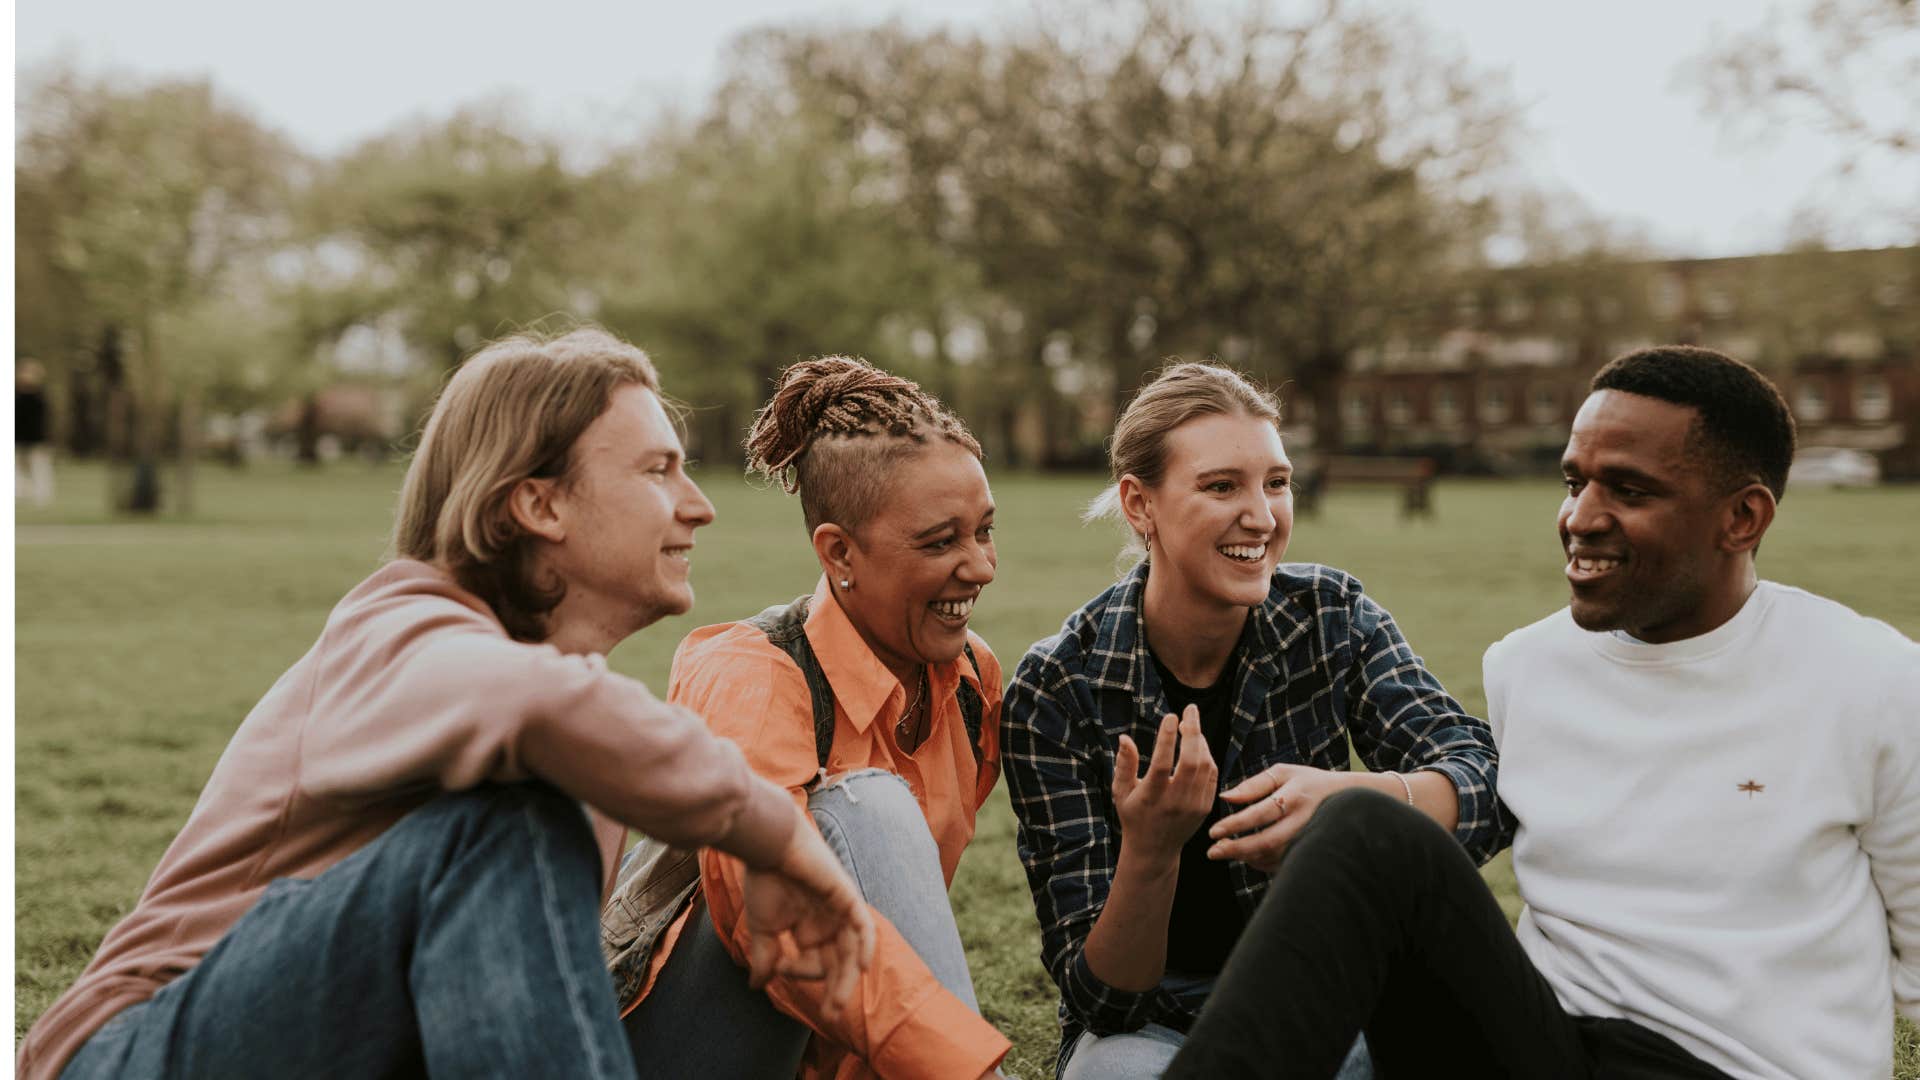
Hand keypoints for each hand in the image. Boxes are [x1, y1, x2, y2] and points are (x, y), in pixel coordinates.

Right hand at [740, 813, 876, 1021]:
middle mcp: (828, 922)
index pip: (814, 963)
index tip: (778, 968)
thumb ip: (766, 956)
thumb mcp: (763, 927)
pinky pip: (863, 926)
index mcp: (810, 929)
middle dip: (836, 990)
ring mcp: (840, 909)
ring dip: (847, 978)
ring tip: (838, 1004)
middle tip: (830, 1016)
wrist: (768, 845)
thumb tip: (757, 986)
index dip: (799, 974)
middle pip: (840, 963)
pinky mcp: (847, 896)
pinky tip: (862, 967)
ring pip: (852, 951)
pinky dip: (866, 945)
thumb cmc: (765, 881)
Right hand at [1112, 705, 1217, 862]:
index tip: (1170, 715)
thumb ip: (1124, 765)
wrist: (1154, 850)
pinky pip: (1211, 776)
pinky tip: (1198, 744)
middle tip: (1190, 708)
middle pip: (1191, 762)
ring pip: (1205, 766)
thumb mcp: (1121, 792)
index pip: (1162, 764)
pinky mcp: (1205, 807)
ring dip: (1200, 741)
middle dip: (1193, 731)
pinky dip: (1207, 756)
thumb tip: (1124, 737)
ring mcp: (1193, 805)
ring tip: (1190, 724)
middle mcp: (1175, 802)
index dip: (1167, 739)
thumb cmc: (1133, 816)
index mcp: (1151, 797)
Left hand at [1207, 763, 1354, 871]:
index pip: (1259, 813)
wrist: (1351, 799)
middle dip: (1236, 849)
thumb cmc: (1309, 782)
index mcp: (1295, 796)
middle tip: (1212, 852)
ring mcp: (1310, 840)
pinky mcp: (1312, 853)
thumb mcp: (1283, 773)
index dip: (1234, 825)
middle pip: (1266, 841)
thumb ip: (1253, 785)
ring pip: (1274, 856)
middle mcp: (1303, 820)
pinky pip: (1282, 865)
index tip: (1213, 832)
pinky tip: (1247, 856)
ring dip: (1246, 857)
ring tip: (1226, 851)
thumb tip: (1225, 797)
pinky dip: (1261, 863)